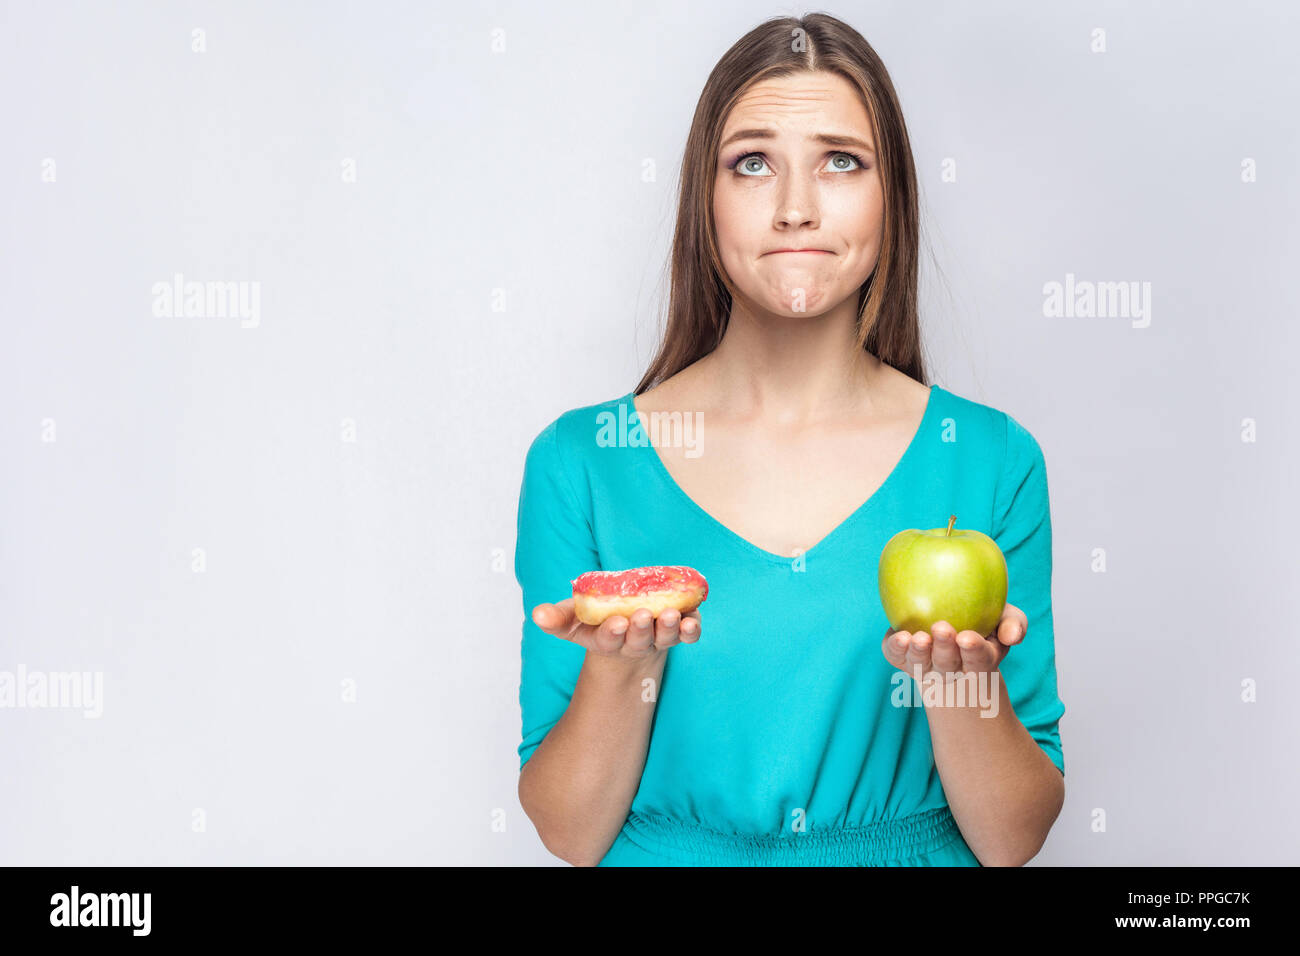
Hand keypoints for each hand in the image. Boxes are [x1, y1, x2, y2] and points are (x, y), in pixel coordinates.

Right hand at [530, 599, 701, 660]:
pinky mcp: (680, 629)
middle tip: (640, 616)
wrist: (630, 631)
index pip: (609, 639)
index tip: (615, 623)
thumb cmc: (597, 622)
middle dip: (640, 629)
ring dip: (669, 628)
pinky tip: (692, 618)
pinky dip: (692, 628)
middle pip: (639, 639)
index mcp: (608, 640)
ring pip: (666, 637)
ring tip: (670, 615)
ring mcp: (659, 637)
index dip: (612, 633)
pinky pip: (688, 633)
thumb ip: (556, 618)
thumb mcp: (573, 620)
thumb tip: (537, 614)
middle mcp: (635, 642)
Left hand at [881, 603, 1027, 680]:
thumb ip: (1014, 625)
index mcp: (978, 662)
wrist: (948, 634)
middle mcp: (949, 668)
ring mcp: (923, 665)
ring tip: (918, 637)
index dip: (974, 651)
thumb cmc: (983, 626)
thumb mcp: (1004, 621)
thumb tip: (1012, 635)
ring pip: (920, 663)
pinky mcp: (901, 656)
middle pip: (947, 664)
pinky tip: (900, 637)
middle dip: (944, 648)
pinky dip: (896, 647)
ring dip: (919, 651)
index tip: (967, 638)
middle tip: (942, 628)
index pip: (979, 660)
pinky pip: (895, 654)